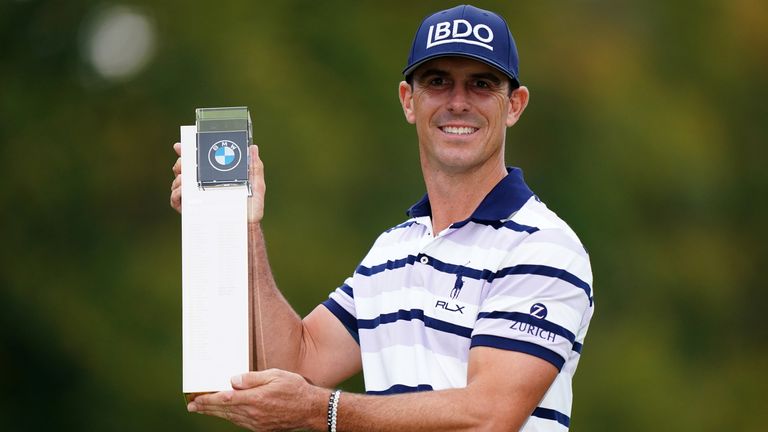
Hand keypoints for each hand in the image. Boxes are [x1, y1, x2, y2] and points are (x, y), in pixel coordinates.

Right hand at [169, 142, 264, 222]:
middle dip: (180, 164)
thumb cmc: (252, 206)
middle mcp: (202, 184)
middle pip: (183, 169)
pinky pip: (176, 200)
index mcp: (214, 175)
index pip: (197, 160)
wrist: (247, 225)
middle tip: (184, 165)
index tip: (180, 146)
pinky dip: (176, 194)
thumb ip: (255, 166)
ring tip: (185, 179)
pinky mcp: (191, 209)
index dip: (186, 151)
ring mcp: (195, 196)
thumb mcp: (256, 184)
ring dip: (179, 179)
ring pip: (178, 182)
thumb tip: (253, 148)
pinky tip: (182, 192)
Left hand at [187, 369, 324, 431]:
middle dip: (206, 407)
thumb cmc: (295, 389)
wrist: (311, 410)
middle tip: (192, 406)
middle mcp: (253, 413)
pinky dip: (230, 417)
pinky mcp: (262, 427)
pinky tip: (226, 414)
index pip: (225, 399)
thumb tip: (232, 380)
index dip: (208, 399)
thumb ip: (252, 378)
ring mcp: (257, 423)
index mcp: (255, 399)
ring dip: (216, 413)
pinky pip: (241, 422)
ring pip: (231, 417)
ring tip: (203, 409)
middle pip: (224, 410)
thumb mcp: (275, 376)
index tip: (196, 398)